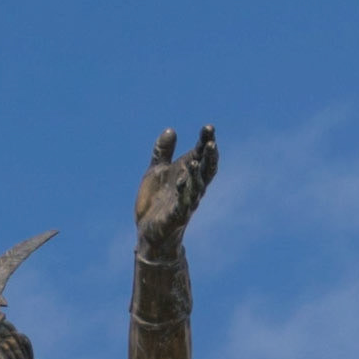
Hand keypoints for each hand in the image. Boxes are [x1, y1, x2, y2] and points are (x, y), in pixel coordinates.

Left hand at [134, 124, 216, 259]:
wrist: (148, 230)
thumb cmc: (156, 200)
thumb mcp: (156, 171)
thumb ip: (163, 152)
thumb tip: (171, 130)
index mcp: (187, 174)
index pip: (201, 156)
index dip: (206, 142)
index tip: (208, 128)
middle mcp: (191, 187)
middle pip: (205, 170)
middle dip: (209, 156)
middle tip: (211, 141)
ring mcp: (185, 202)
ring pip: (196, 187)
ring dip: (197, 174)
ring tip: (196, 160)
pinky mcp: (175, 216)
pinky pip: (182, 204)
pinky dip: (183, 194)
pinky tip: (181, 182)